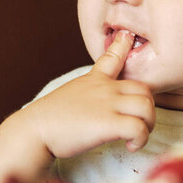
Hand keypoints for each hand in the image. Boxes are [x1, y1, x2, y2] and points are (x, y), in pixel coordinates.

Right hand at [0, 31, 154, 182]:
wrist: (34, 130)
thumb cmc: (48, 120)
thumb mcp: (69, 96)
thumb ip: (86, 96)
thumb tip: (92, 110)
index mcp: (94, 80)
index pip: (112, 58)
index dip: (123, 46)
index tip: (128, 36)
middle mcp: (105, 88)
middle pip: (144, 89)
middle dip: (148, 109)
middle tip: (139, 125)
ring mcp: (108, 103)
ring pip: (147, 107)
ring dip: (148, 124)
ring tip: (137, 137)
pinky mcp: (109, 123)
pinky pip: (139, 128)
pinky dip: (141, 139)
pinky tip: (130, 145)